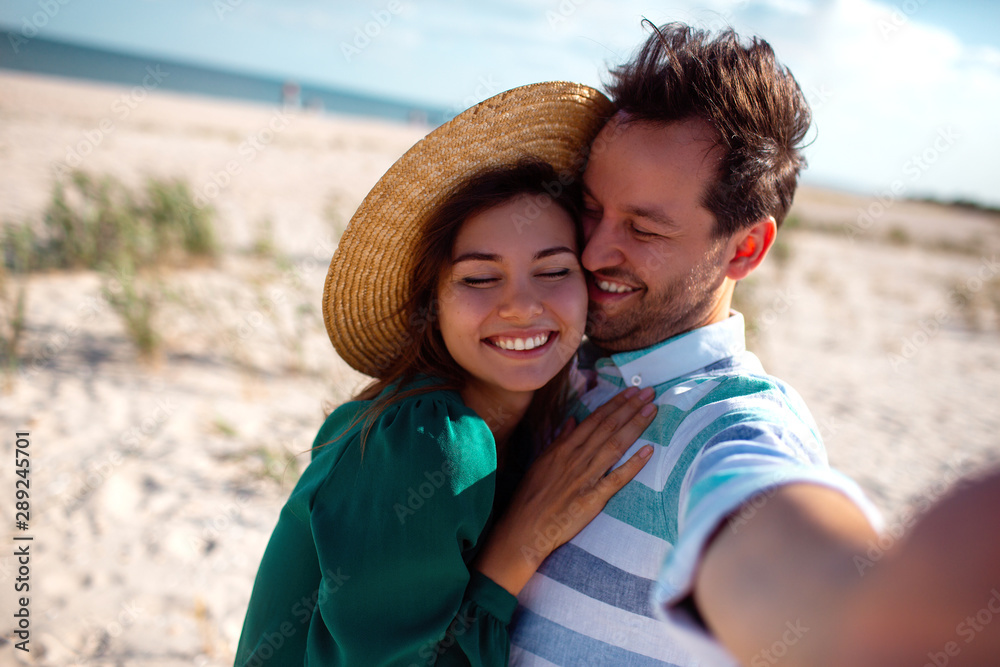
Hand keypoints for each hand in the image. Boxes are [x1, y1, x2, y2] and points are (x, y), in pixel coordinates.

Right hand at [474, 386, 656, 595]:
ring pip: (614, 445)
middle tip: (650, 392)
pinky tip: (649, 451)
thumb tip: (572, 420)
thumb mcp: (541, 462)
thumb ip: (559, 440)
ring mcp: (585, 477)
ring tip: (652, 410)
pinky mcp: (592, 498)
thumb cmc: (531, 497)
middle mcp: (576, 458)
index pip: (595, 419)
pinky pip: (616, 478)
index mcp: (563, 448)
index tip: (632, 391)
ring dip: (635, 426)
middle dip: (630, 407)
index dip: (615, 403)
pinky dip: (633, 464)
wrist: (525, 529)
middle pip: (608, 427)